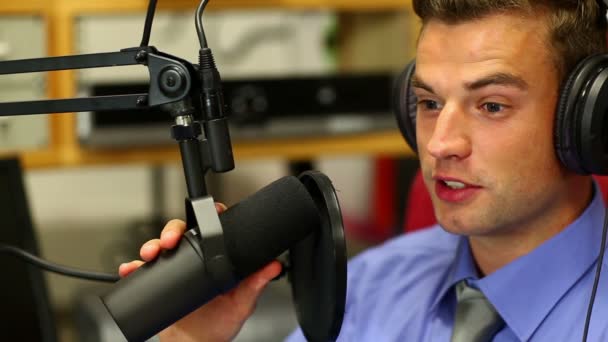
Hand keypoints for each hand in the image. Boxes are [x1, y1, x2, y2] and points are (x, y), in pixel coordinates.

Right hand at [118, 203, 281, 341]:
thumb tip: (273, 266)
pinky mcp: (155, 282)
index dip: (209, 216)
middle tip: (170, 241)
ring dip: (151, 245)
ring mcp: (172, 270)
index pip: (211, 228)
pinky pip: (141, 271)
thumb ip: (255, 284)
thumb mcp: (241, 303)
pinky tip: (131, 268)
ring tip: (150, 254)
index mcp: (213, 258)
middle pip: (180, 232)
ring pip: (159, 247)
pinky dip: (133, 267)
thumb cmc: (220, 323)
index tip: (209, 216)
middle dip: (171, 230)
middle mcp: (192, 260)